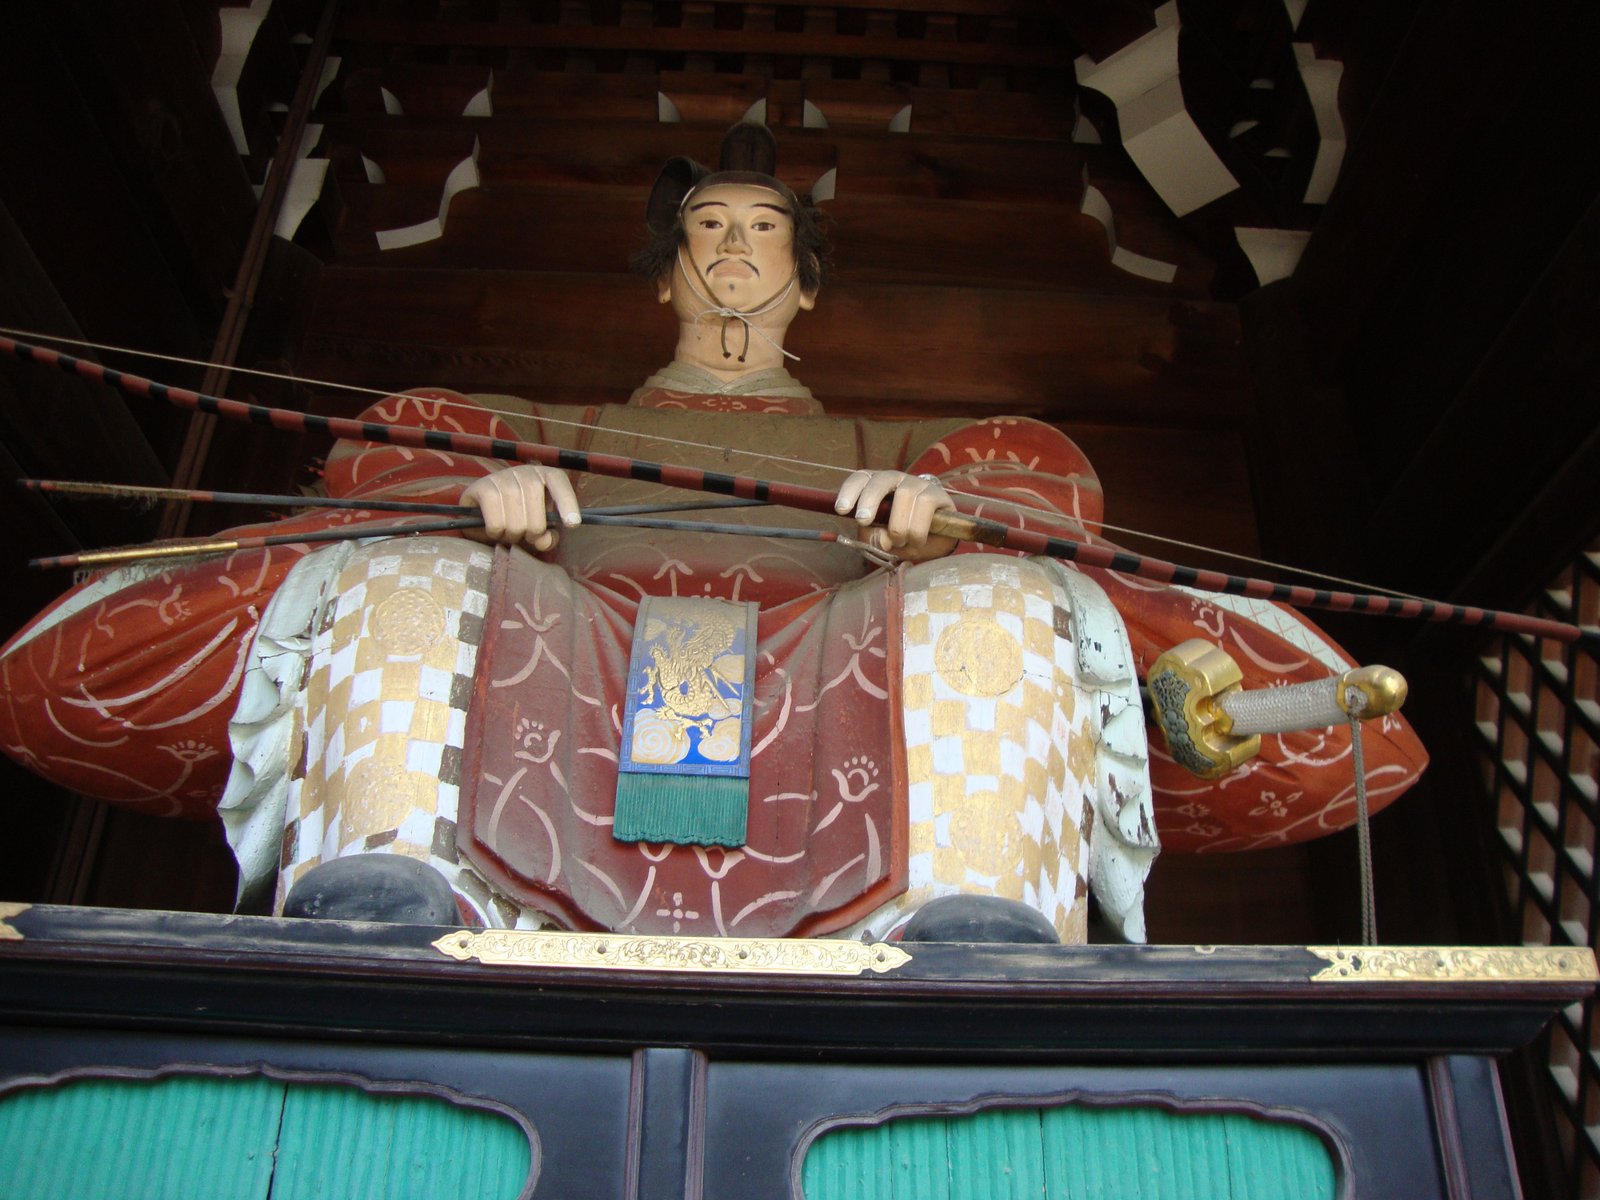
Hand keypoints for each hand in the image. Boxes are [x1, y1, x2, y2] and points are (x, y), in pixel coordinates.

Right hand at [461, 464, 578, 551]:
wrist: (481, 512)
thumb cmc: (517, 518)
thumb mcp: (538, 528)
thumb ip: (547, 537)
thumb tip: (544, 541)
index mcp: (544, 475)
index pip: (559, 482)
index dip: (567, 503)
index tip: (572, 524)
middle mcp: (524, 471)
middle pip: (537, 510)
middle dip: (532, 532)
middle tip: (525, 536)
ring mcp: (502, 477)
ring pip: (516, 520)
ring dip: (513, 535)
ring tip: (509, 533)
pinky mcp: (482, 487)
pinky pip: (495, 522)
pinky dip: (496, 533)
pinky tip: (495, 531)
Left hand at [834, 470, 957, 562]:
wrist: (936, 540)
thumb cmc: (902, 536)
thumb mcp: (881, 539)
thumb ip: (874, 538)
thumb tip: (884, 540)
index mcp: (876, 486)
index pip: (860, 478)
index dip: (849, 491)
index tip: (841, 509)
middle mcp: (896, 480)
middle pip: (880, 480)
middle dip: (869, 500)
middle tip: (863, 521)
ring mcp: (918, 484)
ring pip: (904, 496)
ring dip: (899, 526)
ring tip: (900, 542)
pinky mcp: (937, 494)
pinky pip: (925, 506)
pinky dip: (917, 530)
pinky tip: (917, 541)